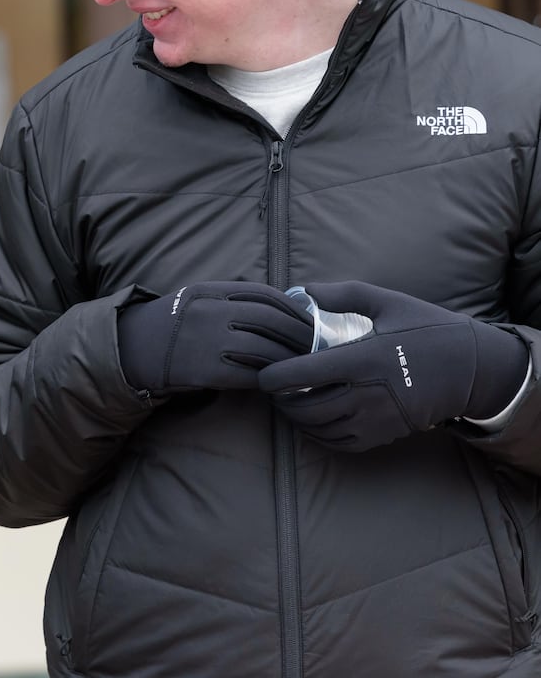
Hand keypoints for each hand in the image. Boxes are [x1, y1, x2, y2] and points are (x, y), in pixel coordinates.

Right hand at [116, 281, 313, 394]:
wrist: (130, 351)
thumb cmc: (170, 325)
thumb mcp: (196, 298)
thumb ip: (230, 298)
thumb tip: (280, 306)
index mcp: (210, 290)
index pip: (266, 295)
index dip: (295, 308)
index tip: (311, 319)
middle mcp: (210, 311)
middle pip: (272, 321)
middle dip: (301, 334)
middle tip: (318, 345)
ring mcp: (208, 341)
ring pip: (266, 350)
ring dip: (292, 360)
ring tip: (306, 366)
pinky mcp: (206, 371)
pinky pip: (251, 375)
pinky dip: (271, 379)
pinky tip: (281, 382)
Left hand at [258, 281, 528, 451]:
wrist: (472, 368)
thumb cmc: (427, 330)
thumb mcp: (387, 302)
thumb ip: (343, 294)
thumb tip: (303, 290)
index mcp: (363, 359)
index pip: (304, 375)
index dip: (274, 378)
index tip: (261, 375)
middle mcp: (367, 394)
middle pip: (306, 407)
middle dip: (281, 401)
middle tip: (273, 389)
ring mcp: (377, 419)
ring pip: (320, 428)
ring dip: (297, 419)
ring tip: (289, 403)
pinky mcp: (385, 435)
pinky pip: (341, 443)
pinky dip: (319, 435)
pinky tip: (313, 421)